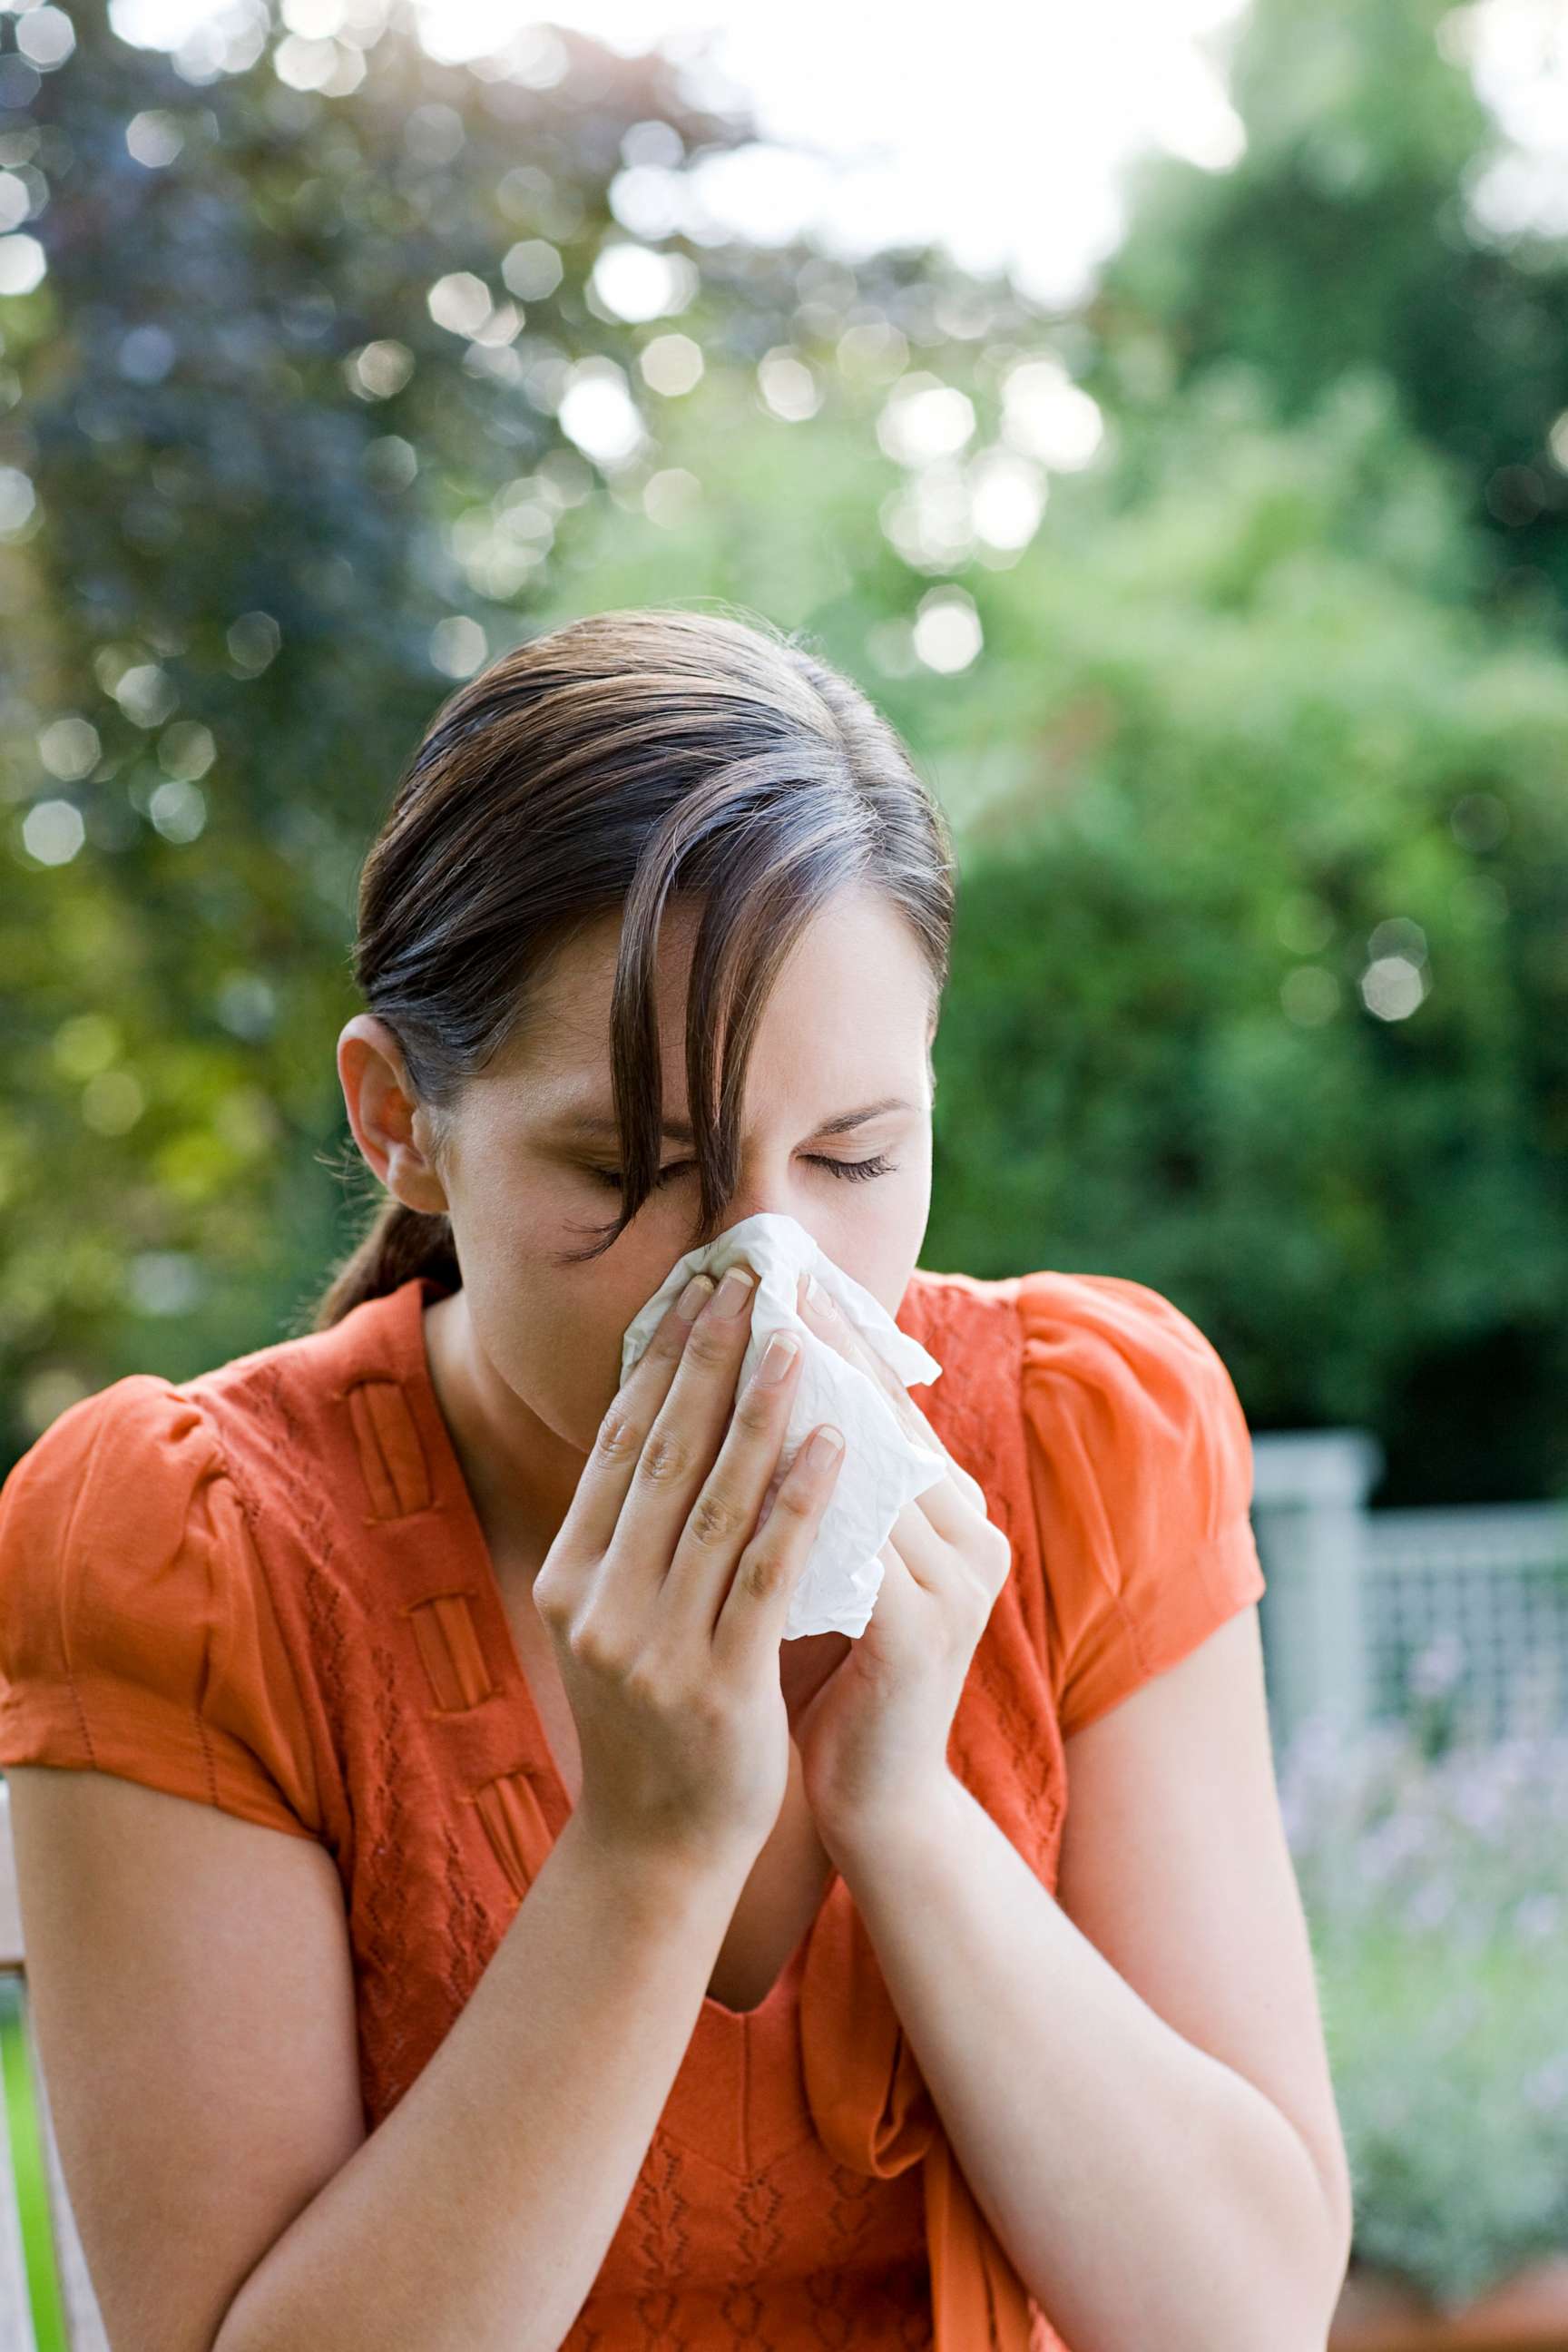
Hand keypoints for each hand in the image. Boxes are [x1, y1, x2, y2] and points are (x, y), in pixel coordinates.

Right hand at [531, 1262, 846, 1879]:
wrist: (657, 1847)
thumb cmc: (651, 1720)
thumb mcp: (613, 1619)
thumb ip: (631, 1534)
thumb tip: (669, 1415)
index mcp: (570, 1576)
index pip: (620, 1446)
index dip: (659, 1363)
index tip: (697, 1295)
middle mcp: (599, 1602)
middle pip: (664, 1456)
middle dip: (706, 1362)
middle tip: (744, 1286)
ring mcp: (652, 1645)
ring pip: (716, 1502)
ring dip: (758, 1412)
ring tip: (794, 1342)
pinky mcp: (716, 1682)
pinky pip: (766, 1572)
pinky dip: (799, 1502)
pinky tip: (831, 1445)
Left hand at [782, 1270, 1012, 1855]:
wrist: (876, 1801)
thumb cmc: (839, 1675)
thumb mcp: (834, 1565)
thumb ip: (822, 1495)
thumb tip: (761, 1398)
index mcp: (953, 1514)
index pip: (889, 1403)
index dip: (832, 1339)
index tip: (772, 1278)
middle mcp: (970, 1535)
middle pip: (887, 1417)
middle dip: (818, 1347)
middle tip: (756, 1283)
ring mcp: (956, 1581)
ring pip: (871, 1468)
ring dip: (803, 1405)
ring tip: (743, 1348)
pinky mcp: (923, 1630)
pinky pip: (856, 1541)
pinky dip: (801, 1497)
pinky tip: (747, 1459)